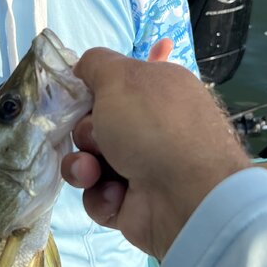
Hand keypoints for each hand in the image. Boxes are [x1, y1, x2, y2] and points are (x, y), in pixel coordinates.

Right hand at [61, 48, 249, 260]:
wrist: (184, 195)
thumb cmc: (152, 124)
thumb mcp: (119, 76)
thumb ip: (95, 63)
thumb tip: (84, 67)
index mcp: (159, 91)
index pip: (123, 81)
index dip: (99, 84)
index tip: (82, 86)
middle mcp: (153, 127)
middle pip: (96, 122)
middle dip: (86, 130)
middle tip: (97, 135)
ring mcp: (144, 167)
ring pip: (90, 160)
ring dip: (84, 165)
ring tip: (94, 171)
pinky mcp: (133, 204)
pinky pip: (97, 195)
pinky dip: (101, 195)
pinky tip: (116, 195)